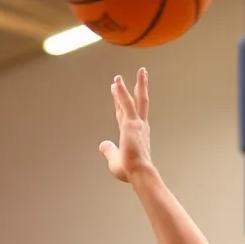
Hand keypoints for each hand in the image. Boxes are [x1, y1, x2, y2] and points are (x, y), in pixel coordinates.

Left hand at [99, 68, 153, 182]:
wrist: (139, 172)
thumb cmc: (129, 170)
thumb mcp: (114, 159)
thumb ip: (109, 150)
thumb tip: (102, 144)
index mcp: (135, 134)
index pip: (126, 113)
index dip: (121, 102)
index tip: (117, 91)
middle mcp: (138, 126)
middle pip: (139, 101)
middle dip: (140, 87)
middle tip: (142, 74)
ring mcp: (136, 123)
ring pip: (135, 98)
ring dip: (134, 84)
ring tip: (138, 70)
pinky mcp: (131, 123)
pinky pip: (125, 103)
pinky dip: (120, 92)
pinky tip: (116, 82)